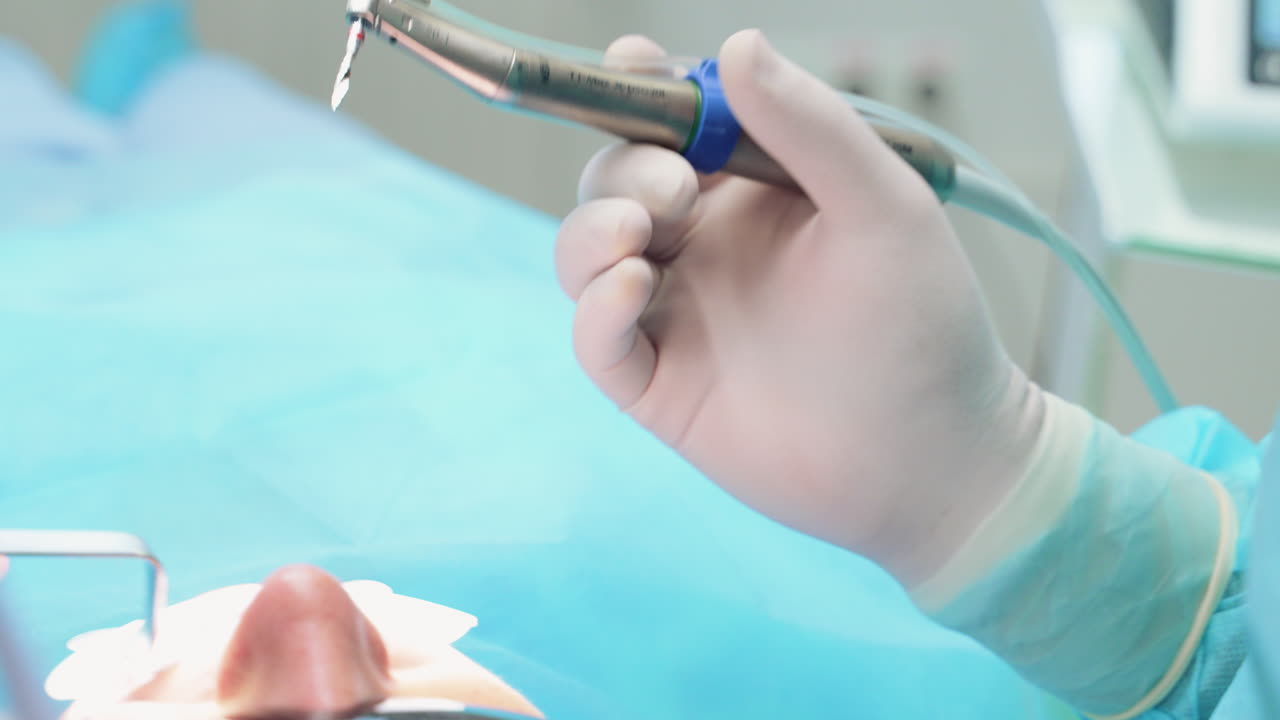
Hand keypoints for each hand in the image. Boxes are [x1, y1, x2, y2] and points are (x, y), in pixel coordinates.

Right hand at [556, 30, 1044, 585]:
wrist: (932, 461)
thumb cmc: (924, 328)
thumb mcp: (883, 208)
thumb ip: (811, 126)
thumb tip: (741, 43)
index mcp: (754, 194)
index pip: (676, 125)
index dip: (641, 91)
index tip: (631, 65)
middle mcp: (706, 247)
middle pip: (615, 181)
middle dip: (625, 170)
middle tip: (674, 193)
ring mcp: (677, 315)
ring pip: (586, 252)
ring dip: (592, 230)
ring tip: (639, 235)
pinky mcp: (658, 386)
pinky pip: (596, 337)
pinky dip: (595, 307)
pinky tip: (633, 289)